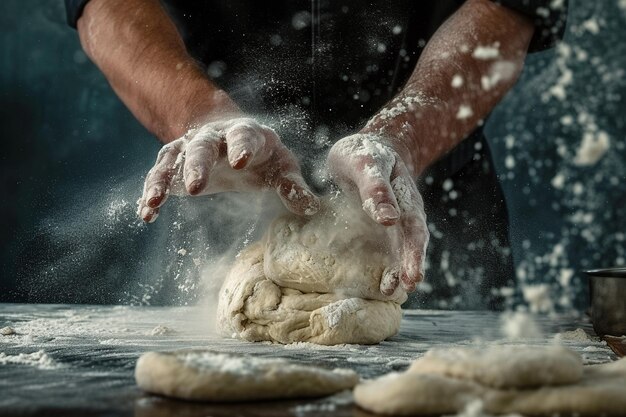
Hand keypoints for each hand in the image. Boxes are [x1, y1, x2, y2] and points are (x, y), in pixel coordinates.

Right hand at [137, 117, 319, 221]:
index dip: (241, 146)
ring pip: (172, 158)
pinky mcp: (174, 164)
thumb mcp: (281, 166)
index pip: (244, 135)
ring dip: (162, 178)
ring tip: (154, 201)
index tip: (239, 162)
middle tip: (195, 187)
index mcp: (246, 133)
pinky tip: (146, 213)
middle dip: (197, 164)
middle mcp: (214, 137)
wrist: (230, 137)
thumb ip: (292, 185)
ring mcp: (189, 148)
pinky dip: (151, 192)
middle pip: (202, 145)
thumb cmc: (262, 155)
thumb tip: (311, 209)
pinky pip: (159, 175)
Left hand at [327, 133, 428, 294]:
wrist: (365, 149)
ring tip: (391, 292)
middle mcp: (404, 214)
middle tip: (407, 287)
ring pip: (399, 251)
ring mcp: (392, 224)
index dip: (413, 253)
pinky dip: (383, 267)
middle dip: (411, 267)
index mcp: (406, 197)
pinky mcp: (377, 230)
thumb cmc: (364, 153)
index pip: (414, 229)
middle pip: (411, 244)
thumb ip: (376, 188)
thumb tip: (389, 220)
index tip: (412, 275)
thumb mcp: (367, 164)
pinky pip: (383, 251)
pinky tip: (379, 285)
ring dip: (398, 271)